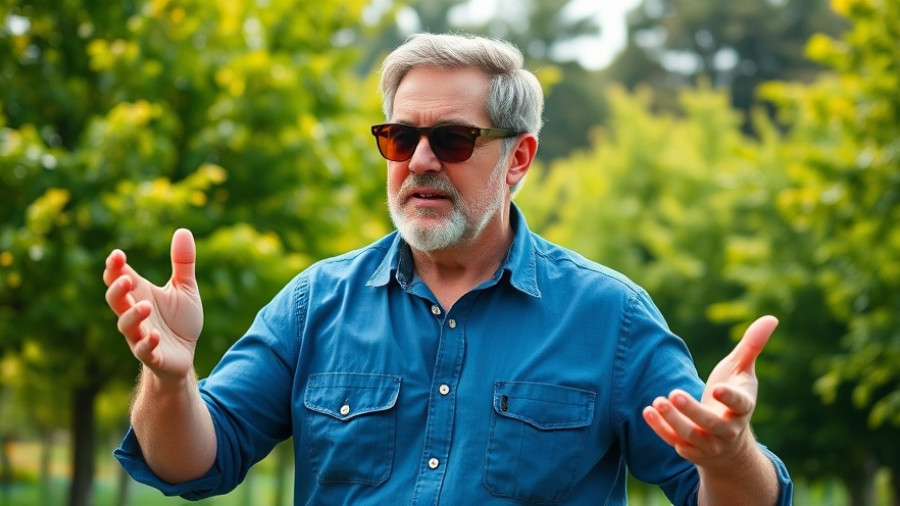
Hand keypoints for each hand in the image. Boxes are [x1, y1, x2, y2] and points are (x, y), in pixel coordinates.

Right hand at [104, 229, 202, 382]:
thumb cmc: (180, 320)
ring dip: (133, 315)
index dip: (114, 267)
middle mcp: (135, 313)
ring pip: (126, 326)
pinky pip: (143, 350)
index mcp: (140, 294)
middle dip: (117, 290)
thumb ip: (182, 263)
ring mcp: (140, 335)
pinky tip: (155, 335)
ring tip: (145, 305)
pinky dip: (147, 343)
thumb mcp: (185, 288)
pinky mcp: (152, 355)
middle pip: (115, 301)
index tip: (117, 254)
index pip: (119, 278)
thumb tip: (183, 230)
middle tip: (126, 279)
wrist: (185, 354)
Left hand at [642, 315, 778, 468]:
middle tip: (674, 393)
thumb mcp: (742, 371)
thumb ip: (752, 346)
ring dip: (672, 420)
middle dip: (692, 411)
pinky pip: (674, 441)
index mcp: (743, 408)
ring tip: (658, 401)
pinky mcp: (690, 450)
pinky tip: (648, 410)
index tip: (717, 389)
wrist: (729, 442)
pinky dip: (660, 428)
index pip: (739, 405)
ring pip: (690, 435)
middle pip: (710, 424)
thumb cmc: (735, 396)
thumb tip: (771, 317)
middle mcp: (728, 430)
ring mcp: (709, 443)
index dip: (729, 398)